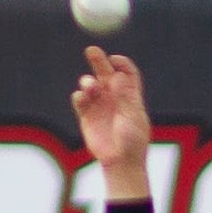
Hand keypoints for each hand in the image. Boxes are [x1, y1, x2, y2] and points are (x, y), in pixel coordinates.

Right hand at [71, 46, 151, 199]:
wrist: (120, 162)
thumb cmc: (132, 141)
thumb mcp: (131, 117)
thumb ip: (123, 97)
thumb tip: (117, 76)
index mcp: (130, 95)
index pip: (126, 72)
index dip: (121, 63)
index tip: (113, 59)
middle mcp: (114, 97)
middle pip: (106, 73)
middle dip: (98, 61)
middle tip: (91, 51)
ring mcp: (100, 105)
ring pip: (91, 85)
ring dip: (88, 82)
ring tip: (90, 87)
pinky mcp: (87, 116)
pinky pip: (80, 101)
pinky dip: (79, 96)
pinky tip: (81, 97)